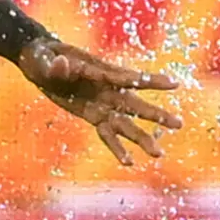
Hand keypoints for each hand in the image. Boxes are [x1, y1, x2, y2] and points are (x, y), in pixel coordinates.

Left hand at [17, 40, 186, 166]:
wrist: (40, 59)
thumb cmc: (44, 56)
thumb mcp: (45, 59)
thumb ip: (55, 66)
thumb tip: (62, 64)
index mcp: (101, 72)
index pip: (129, 78)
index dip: (151, 81)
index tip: (174, 84)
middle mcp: (106, 90)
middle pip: (134, 105)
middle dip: (155, 115)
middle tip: (179, 124)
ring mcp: (101, 104)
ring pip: (126, 124)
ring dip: (142, 138)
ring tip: (159, 153)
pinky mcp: (92, 115)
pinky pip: (107, 134)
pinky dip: (117, 147)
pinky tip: (129, 162)